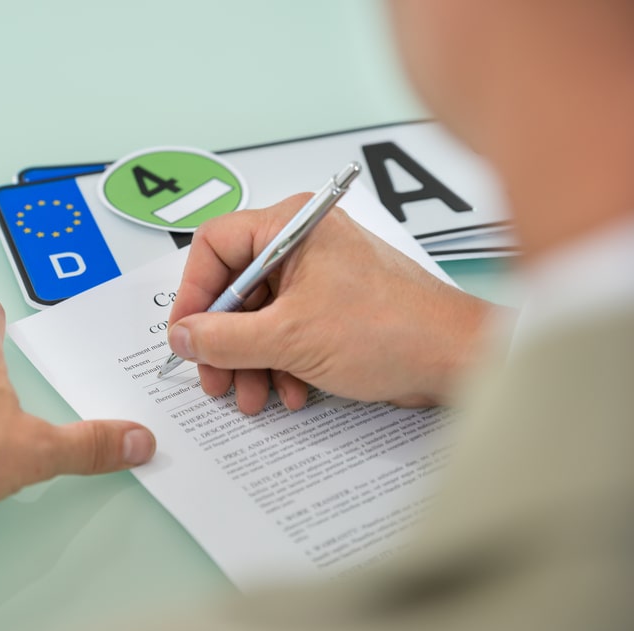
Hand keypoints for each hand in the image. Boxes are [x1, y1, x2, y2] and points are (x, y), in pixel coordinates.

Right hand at [167, 194, 493, 414]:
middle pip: (235, 288)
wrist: (456, 360)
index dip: (194, 294)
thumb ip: (223, 338)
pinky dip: (280, 363)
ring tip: (253, 395)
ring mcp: (320, 275)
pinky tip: (290, 392)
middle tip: (216, 377)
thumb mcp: (288, 338)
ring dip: (251, 361)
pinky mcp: (334, 306)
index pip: (215, 246)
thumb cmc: (393, 329)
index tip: (186, 335)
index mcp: (291, 226)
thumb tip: (183, 336)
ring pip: (260, 316)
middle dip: (224, 341)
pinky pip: (287, 330)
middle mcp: (303, 243)